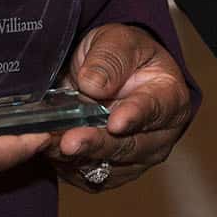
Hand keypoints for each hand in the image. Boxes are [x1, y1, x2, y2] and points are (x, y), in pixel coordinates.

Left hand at [48, 24, 194, 190]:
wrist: (108, 74)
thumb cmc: (121, 55)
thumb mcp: (117, 40)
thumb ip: (110, 59)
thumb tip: (94, 85)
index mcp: (169, 97)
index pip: (156, 109)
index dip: (135, 116)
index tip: (116, 122)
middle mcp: (158, 136)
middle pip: (128, 147)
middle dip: (96, 144)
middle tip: (70, 142)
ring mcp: (134, 159)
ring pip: (104, 166)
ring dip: (74, 157)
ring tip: (47, 142)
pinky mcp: (108, 174)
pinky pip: (85, 176)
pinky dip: (64, 164)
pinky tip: (47, 147)